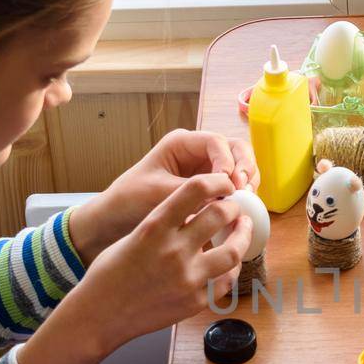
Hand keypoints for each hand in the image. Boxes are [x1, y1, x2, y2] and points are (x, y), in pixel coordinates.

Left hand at [68, 131, 258, 262]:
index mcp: (181, 143)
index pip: (216, 141)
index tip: (229, 183)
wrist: (114, 222)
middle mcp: (197, 153)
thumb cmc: (129, 201)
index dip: (227, 160)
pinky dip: (242, 195)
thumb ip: (193, 192)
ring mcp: (206, 170)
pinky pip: (235, 187)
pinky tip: (241, 210)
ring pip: (240, 167)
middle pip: (235, 149)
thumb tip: (226, 196)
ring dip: (248, 181)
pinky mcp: (210, 190)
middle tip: (244, 189)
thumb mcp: (158, 193)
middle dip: (245, 167)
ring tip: (247, 200)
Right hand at [84, 172, 251, 343]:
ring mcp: (187, 278)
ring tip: (242, 230)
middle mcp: (173, 250)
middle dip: (232, 208)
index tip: (225, 184)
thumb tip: (198, 208)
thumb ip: (165, 222)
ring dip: (242, 236)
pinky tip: (229, 263)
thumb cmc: (110, 273)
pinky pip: (227, 281)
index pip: (196, 189)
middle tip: (234, 209)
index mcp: (154, 227)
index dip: (218, 182)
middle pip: (221, 215)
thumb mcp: (133, 236)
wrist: (100, 315)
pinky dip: (231, 269)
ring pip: (234, 250)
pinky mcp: (195, 301)